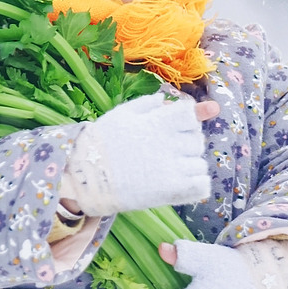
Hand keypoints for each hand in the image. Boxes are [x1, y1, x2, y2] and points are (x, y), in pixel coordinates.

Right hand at [65, 94, 217, 216]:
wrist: (87, 176)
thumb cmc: (102, 143)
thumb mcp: (123, 114)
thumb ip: (149, 104)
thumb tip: (166, 99)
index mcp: (159, 121)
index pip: (191, 114)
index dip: (188, 120)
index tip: (177, 127)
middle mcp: (170, 142)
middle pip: (197, 140)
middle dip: (187, 144)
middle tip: (169, 151)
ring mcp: (172, 166)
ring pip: (200, 163)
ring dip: (191, 165)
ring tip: (173, 169)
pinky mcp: (171, 189)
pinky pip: (201, 184)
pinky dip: (196, 184)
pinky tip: (182, 183)